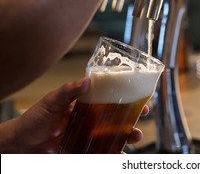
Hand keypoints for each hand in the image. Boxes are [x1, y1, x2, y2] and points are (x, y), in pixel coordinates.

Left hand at [6, 78, 148, 152]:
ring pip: (114, 136)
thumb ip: (68, 91)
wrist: (21, 143)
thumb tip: (87, 80)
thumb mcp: (52, 101)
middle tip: (142, 118)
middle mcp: (90, 119)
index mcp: (86, 104)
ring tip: (134, 137)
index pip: (111, 98)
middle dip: (133, 119)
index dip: (127, 98)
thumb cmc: (35, 119)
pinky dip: (113, 153)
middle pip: (117, 118)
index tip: (141, 97)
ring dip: (127, 137)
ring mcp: (89, 136)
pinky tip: (120, 154)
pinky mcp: (84, 150)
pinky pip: (102, 152)